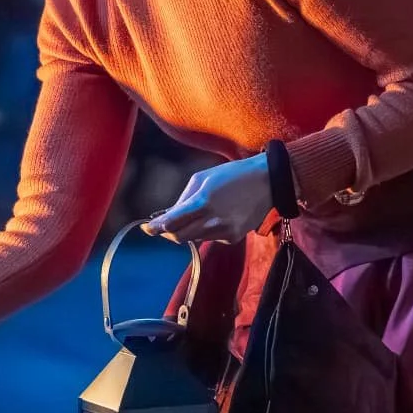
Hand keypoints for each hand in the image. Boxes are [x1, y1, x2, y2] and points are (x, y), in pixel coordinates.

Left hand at [142, 154, 271, 243]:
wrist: (267, 182)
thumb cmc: (231, 175)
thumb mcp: (202, 178)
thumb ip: (184, 199)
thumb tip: (170, 215)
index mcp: (203, 202)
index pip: (172, 223)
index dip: (156, 228)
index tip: (146, 229)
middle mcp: (213, 221)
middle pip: (179, 237)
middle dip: (167, 232)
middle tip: (161, 226)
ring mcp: (224, 231)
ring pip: (194, 238)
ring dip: (187, 230)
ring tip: (194, 214)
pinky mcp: (233, 237)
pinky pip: (210, 238)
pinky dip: (205, 230)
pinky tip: (216, 216)